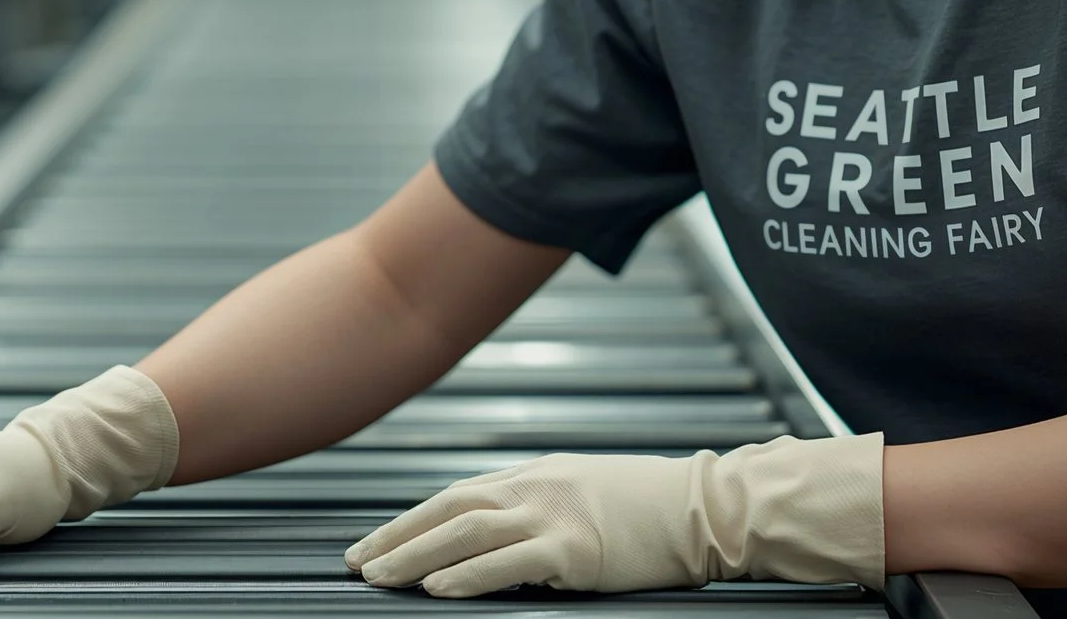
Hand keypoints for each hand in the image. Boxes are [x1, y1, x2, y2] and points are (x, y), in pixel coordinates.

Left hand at [344, 434, 885, 597]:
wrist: (710, 508)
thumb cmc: (656, 506)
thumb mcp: (588, 489)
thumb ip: (542, 503)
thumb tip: (498, 531)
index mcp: (537, 474)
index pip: (456, 495)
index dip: (410, 520)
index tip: (376, 542)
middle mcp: (536, 486)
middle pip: (447, 510)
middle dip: (395, 538)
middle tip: (355, 563)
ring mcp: (553, 514)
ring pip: (463, 534)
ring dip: (413, 556)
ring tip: (377, 577)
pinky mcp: (573, 547)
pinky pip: (505, 563)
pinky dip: (465, 576)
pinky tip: (435, 591)